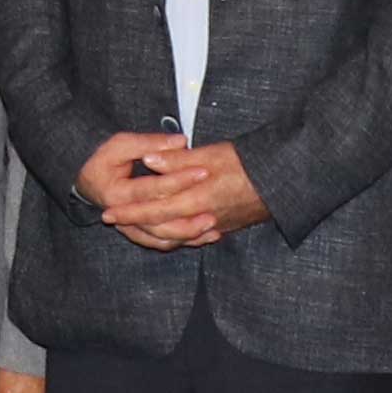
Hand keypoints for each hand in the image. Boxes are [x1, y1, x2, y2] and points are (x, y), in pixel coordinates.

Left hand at [98, 141, 269, 249]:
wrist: (283, 181)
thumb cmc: (248, 162)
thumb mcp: (212, 153)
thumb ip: (178, 160)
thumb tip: (149, 160)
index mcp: (198, 199)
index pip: (155, 209)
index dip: (130, 211)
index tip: (108, 211)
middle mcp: (204, 219)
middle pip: (161, 228)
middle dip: (134, 224)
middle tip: (112, 220)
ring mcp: (216, 227)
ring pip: (176, 237)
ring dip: (153, 232)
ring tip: (134, 225)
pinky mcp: (225, 229)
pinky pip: (193, 239)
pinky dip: (176, 237)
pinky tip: (168, 232)